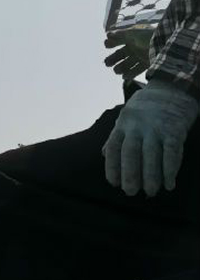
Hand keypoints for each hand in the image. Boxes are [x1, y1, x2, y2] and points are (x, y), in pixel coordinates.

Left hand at [102, 78, 199, 195]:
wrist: (172, 87)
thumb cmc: (146, 106)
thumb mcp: (126, 116)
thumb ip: (116, 135)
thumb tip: (104, 154)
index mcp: (123, 124)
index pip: (113, 148)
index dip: (112, 167)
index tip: (113, 183)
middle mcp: (137, 126)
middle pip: (130, 153)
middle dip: (129, 174)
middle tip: (130, 192)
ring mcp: (156, 127)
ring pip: (151, 155)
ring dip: (151, 176)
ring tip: (150, 192)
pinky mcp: (175, 129)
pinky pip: (172, 152)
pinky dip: (170, 170)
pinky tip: (169, 184)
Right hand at [104, 26, 154, 79]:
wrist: (167, 44)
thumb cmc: (149, 36)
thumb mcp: (134, 33)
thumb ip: (120, 34)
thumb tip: (107, 34)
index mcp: (132, 37)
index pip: (119, 40)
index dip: (112, 43)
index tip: (106, 46)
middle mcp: (136, 46)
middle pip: (121, 54)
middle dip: (113, 59)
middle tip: (107, 63)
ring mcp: (142, 55)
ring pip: (128, 63)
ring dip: (121, 67)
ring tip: (116, 71)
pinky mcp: (147, 63)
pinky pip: (137, 70)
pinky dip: (131, 74)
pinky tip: (124, 77)